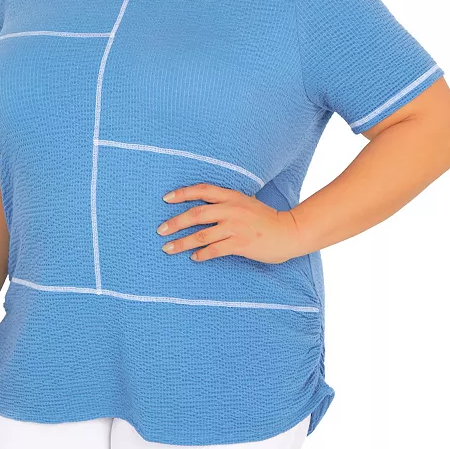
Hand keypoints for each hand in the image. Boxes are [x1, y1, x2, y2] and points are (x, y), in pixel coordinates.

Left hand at [156, 183, 302, 264]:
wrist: (290, 231)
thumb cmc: (267, 219)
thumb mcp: (246, 203)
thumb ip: (228, 203)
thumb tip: (204, 208)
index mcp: (232, 196)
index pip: (203, 190)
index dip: (183, 193)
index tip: (166, 198)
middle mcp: (232, 209)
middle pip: (196, 214)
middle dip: (175, 222)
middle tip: (160, 230)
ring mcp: (236, 227)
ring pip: (202, 235)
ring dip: (182, 243)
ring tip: (168, 248)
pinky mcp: (241, 244)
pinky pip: (215, 250)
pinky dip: (202, 254)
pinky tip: (194, 258)